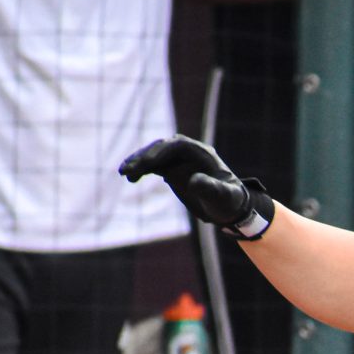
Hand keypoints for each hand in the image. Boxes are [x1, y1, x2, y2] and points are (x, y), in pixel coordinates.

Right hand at [120, 136, 272, 235]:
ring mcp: (179, 160)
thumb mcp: (224, 197)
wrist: (228, 208)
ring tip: (124, 173)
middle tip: (129, 170)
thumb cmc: (229, 201)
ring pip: (154, 155)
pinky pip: (153, 165)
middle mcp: (189, 152)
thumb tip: (193, 181)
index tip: (147, 164)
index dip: (161, 152)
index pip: (178, 145)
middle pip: (162, 147)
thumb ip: (211, 188)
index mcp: (203, 153)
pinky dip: (141, 169)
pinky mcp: (172, 169)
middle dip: (145, 157)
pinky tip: (129, 177)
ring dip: (138, 162)